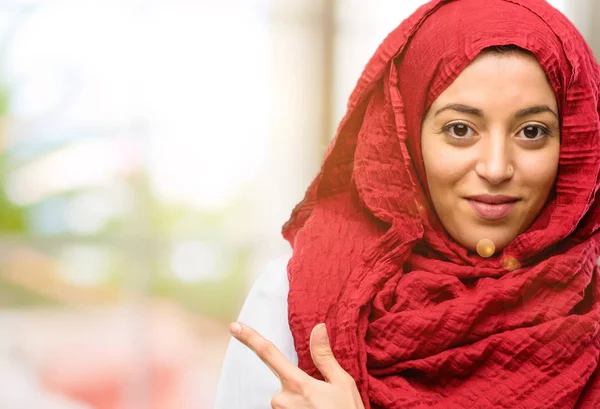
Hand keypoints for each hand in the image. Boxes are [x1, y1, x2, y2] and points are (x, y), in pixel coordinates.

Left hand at [229, 321, 364, 408]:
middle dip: (300, 387)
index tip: (234, 327)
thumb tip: (318, 329)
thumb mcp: (343, 384)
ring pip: (286, 400)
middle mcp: (282, 400)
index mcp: (297, 384)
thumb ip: (325, 357)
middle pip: (284, 383)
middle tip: (323, 402)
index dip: (250, 339)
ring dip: (300, 404)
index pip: (269, 354)